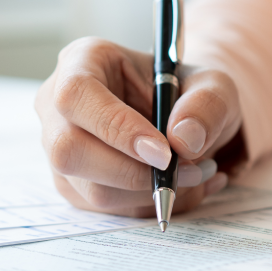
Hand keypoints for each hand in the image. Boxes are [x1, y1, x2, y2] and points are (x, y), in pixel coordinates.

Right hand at [34, 37, 241, 217]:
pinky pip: (108, 209)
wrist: (183, 118)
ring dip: (152, 193)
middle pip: (70, 151)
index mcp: (83, 61)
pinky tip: (182, 186)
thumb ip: (206, 105)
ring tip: (197, 174)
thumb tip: (184, 141)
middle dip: (136, 173)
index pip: (77, 95)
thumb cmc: (188, 93)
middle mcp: (58, 104)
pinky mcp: (74, 183)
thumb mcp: (213, 85)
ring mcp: (60, 148)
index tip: (164, 152)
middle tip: (190, 170)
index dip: (117, 128)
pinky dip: (152, 205)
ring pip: (91, 189)